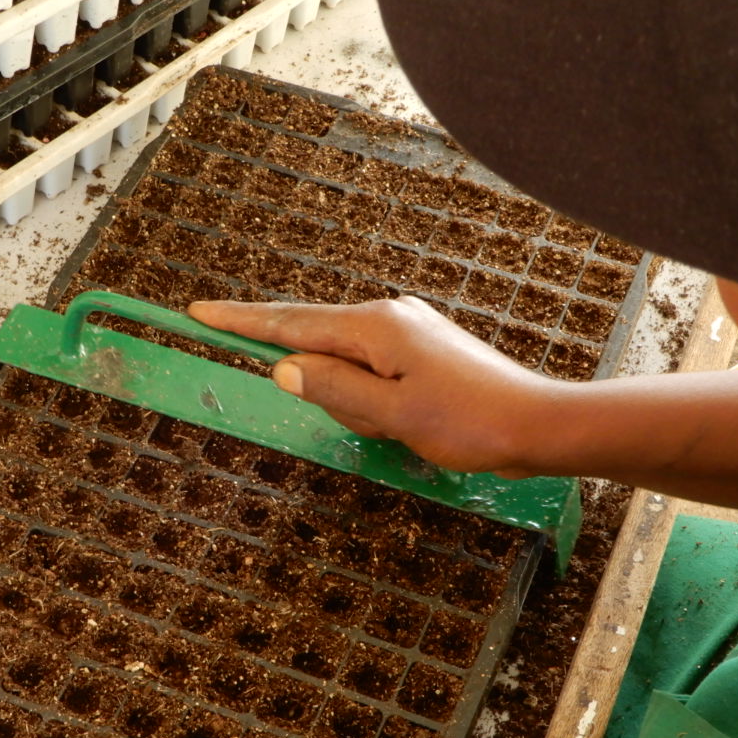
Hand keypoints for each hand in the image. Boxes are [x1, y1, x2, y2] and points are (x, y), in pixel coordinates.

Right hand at [187, 296, 559, 476]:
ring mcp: (408, 333)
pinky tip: (396, 419)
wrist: (537, 425)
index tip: (200, 312)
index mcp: (376, 328)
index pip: (291, 323)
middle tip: (321, 389)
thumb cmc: (470, 422)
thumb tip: (284, 368)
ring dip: (350, 398)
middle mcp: (390, 319)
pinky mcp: (422, 354)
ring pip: (345, 363)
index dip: (242, 322)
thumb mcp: (392, 415)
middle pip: (317, 341)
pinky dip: (367, 397)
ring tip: (397, 425)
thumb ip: (334, 391)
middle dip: (307, 372)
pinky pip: (371, 372)